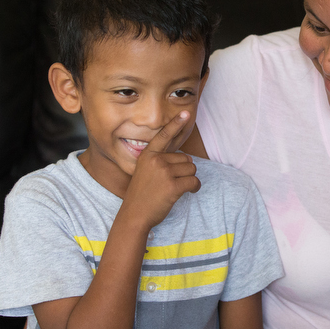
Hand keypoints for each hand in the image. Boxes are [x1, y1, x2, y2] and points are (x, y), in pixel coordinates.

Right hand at [123, 111, 200, 229]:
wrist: (134, 215)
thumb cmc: (142, 194)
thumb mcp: (144, 171)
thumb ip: (160, 161)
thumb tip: (185, 158)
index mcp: (148, 155)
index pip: (164, 136)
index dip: (175, 124)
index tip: (185, 113)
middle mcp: (156, 160)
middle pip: (186, 158)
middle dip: (184, 170)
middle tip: (170, 182)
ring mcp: (164, 173)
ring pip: (192, 169)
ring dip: (189, 179)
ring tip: (176, 187)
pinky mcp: (173, 186)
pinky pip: (194, 181)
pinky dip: (195, 187)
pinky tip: (188, 192)